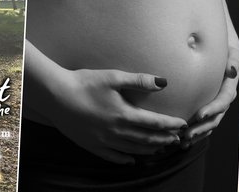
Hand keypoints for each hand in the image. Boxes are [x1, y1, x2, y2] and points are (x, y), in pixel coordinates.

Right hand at [49, 69, 187, 164]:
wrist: (55, 95)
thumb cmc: (85, 82)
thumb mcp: (114, 77)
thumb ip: (139, 81)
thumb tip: (163, 82)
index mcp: (124, 114)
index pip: (155, 123)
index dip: (171, 125)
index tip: (183, 124)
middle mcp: (116, 131)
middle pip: (146, 139)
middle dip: (164, 140)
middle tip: (177, 139)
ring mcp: (103, 141)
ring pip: (132, 150)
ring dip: (149, 150)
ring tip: (160, 148)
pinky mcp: (91, 145)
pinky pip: (112, 157)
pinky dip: (125, 160)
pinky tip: (132, 161)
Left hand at [181, 46, 238, 148]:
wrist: (221, 54)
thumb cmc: (224, 52)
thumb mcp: (231, 53)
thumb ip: (232, 60)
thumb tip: (231, 70)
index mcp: (229, 88)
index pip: (223, 101)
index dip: (212, 109)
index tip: (199, 115)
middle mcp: (224, 100)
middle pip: (215, 118)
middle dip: (202, 128)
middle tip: (187, 133)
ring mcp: (217, 107)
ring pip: (209, 125)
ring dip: (197, 134)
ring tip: (183, 141)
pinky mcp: (209, 109)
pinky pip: (203, 125)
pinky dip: (195, 134)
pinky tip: (183, 141)